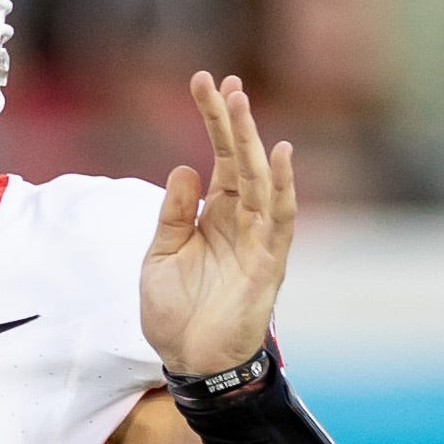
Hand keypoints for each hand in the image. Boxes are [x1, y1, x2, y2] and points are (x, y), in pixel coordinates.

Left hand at [140, 72, 297, 379]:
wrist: (189, 361)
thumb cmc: (175, 313)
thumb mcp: (160, 256)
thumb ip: (173, 214)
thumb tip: (185, 167)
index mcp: (216, 214)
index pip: (220, 156)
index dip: (214, 120)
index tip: (204, 82)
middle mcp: (242, 219)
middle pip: (241, 159)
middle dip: (232, 119)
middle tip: (223, 81)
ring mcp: (258, 238)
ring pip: (261, 179)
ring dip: (252, 141)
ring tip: (240, 103)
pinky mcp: (268, 262)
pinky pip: (280, 218)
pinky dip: (284, 186)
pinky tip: (281, 154)